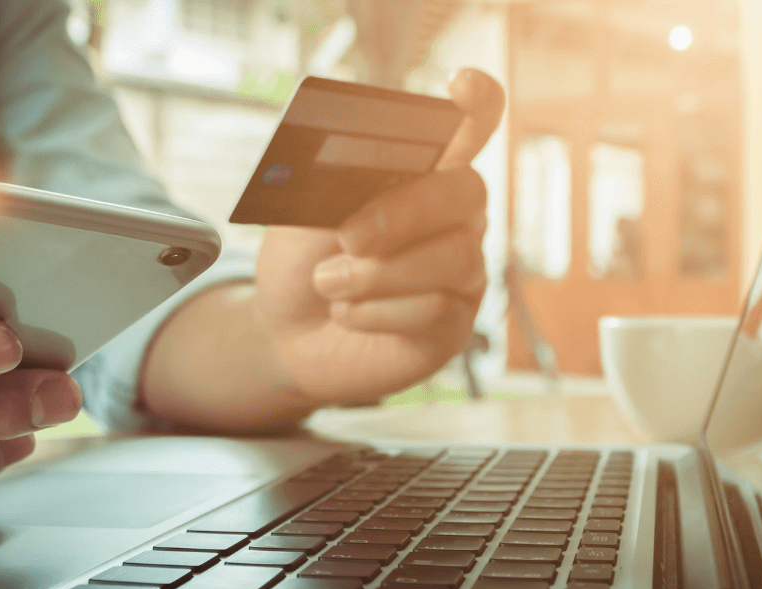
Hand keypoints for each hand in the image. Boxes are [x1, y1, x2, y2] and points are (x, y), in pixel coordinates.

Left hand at [256, 68, 504, 404]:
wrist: (284, 332)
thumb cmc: (303, 262)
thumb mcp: (304, 214)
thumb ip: (336, 183)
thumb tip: (359, 154)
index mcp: (422, 175)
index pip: (469, 128)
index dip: (478, 104)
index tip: (461, 84)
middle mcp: (454, 219)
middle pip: (467, 191)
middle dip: (407, 212)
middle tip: (350, 237)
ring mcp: (460, 274)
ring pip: (455, 257)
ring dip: (380, 274)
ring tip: (328, 282)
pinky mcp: (453, 327)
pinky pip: (437, 311)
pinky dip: (378, 313)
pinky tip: (346, 313)